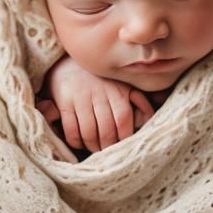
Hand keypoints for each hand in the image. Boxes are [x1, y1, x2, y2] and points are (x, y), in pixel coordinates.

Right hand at [38, 56, 154, 152]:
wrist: (70, 60)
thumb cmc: (102, 78)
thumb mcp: (123, 83)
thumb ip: (138, 100)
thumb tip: (149, 118)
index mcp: (116, 90)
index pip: (123, 119)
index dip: (124, 137)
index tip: (123, 147)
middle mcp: (99, 93)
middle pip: (106, 130)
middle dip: (108, 146)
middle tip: (108, 153)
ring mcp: (80, 97)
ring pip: (88, 132)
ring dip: (92, 146)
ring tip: (95, 149)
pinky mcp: (64, 100)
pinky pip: (71, 128)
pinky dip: (75, 141)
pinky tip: (79, 142)